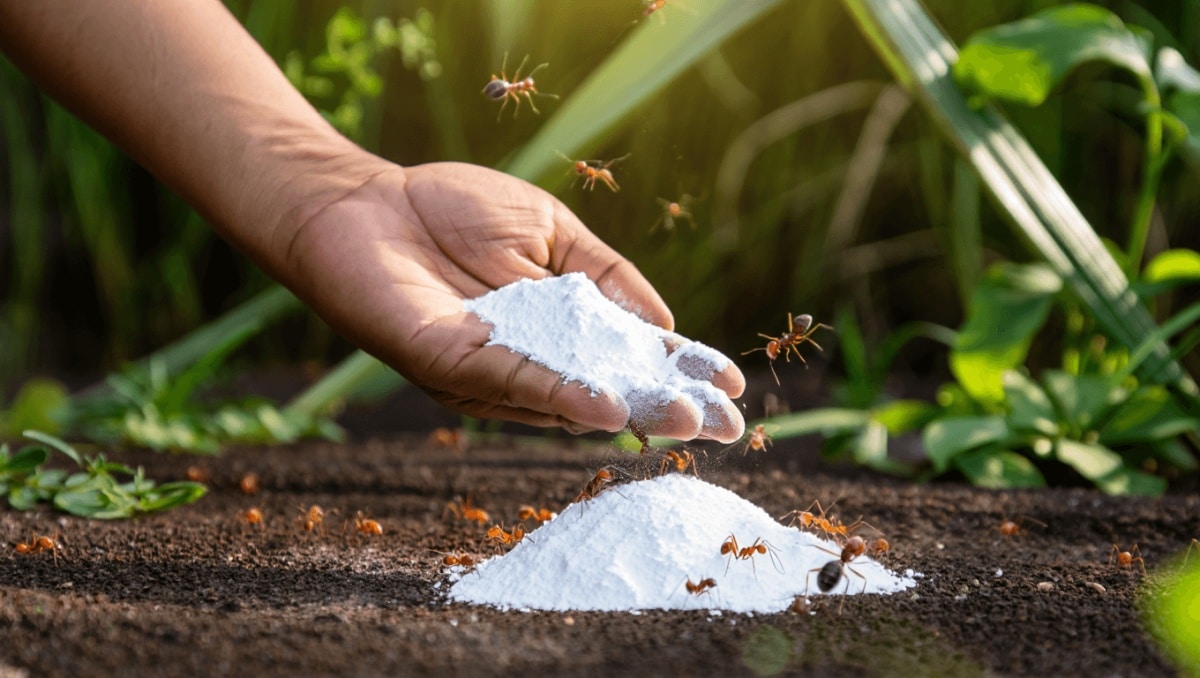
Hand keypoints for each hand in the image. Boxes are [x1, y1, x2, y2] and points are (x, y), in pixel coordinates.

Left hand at [274, 159, 745, 441]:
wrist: (364, 202)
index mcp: (561, 325)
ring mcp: (491, 368)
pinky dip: (559, 395)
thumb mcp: (550, 231)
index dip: (682, 371)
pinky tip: (605, 407)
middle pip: (608, 389)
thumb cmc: (452, 211)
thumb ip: (606, 275)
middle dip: (667, 406)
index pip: (632, 354)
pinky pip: (508, 382)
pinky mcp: (447, 363)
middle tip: (724, 427)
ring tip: (682, 420)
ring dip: (627, 410)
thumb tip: (668, 325)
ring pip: (567, 397)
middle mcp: (531, 359)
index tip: (733, 387)